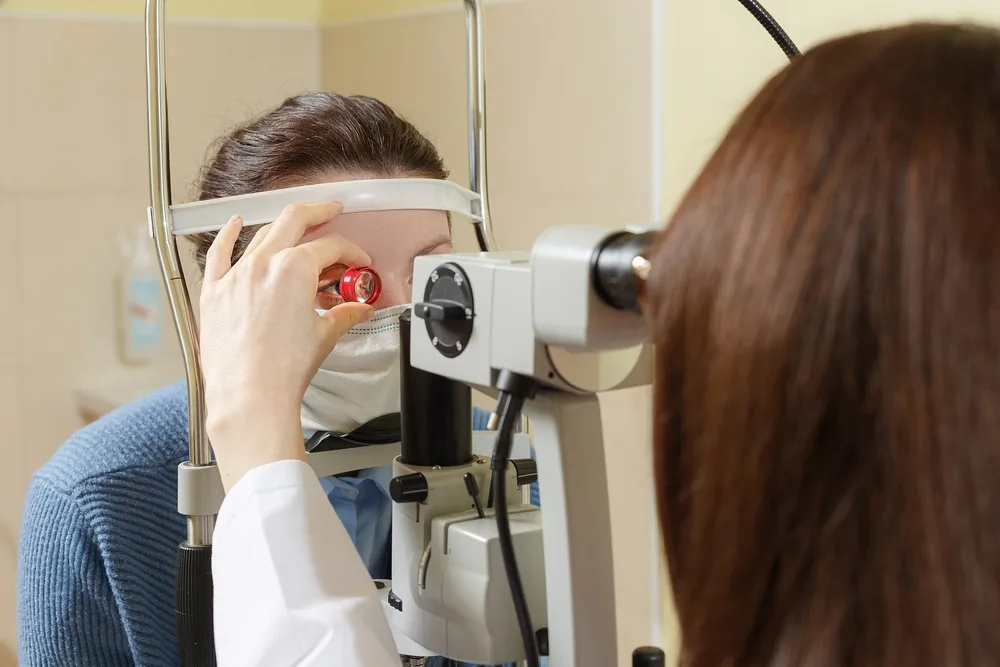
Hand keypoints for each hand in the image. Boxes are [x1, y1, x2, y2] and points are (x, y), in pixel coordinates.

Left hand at [199, 202, 374, 489]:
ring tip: (297, 230)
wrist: (250, 396)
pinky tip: (236, 224)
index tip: (358, 263)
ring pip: (262, 235)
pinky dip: (228, 235)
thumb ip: (345, 314)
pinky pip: (218, 253)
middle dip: (319, 211)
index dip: (351, 253)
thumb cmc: (283, 370)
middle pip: (294, 220)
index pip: (331, 247)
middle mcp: (262, 264)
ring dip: (284, 228)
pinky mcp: (215, 292)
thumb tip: (358, 310)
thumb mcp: (325, 335)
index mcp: (294, 269)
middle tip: (332, 210)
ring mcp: (235, 275)